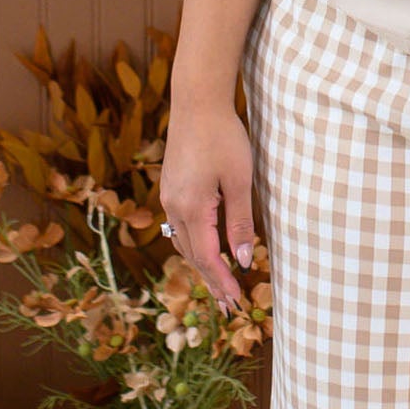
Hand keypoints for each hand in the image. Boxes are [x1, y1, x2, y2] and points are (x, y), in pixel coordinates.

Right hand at [159, 104, 257, 314]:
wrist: (197, 102)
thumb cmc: (223, 137)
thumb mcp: (239, 181)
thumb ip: (239, 222)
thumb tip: (240, 260)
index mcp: (191, 208)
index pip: (206, 256)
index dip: (220, 281)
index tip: (234, 301)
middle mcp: (173, 207)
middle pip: (191, 254)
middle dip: (210, 280)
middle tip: (228, 305)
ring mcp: (169, 197)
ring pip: (183, 242)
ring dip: (201, 264)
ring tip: (218, 284)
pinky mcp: (171, 187)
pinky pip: (180, 226)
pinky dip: (194, 244)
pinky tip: (205, 249)